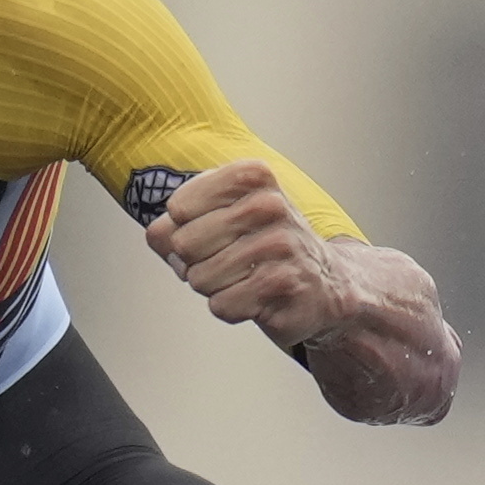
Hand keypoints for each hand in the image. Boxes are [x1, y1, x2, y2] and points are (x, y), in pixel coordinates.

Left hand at [147, 158, 346, 347]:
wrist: (325, 281)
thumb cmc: (264, 245)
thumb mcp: (220, 218)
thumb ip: (175, 222)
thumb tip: (159, 235)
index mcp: (251, 176)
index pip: (178, 207)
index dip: (183, 228)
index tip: (212, 229)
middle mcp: (269, 205)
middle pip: (184, 244)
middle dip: (195, 262)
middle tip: (228, 259)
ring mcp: (281, 246)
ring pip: (200, 278)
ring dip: (214, 287)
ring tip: (245, 277)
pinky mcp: (286, 286)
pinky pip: (222, 306)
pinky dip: (232, 308)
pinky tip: (257, 296)